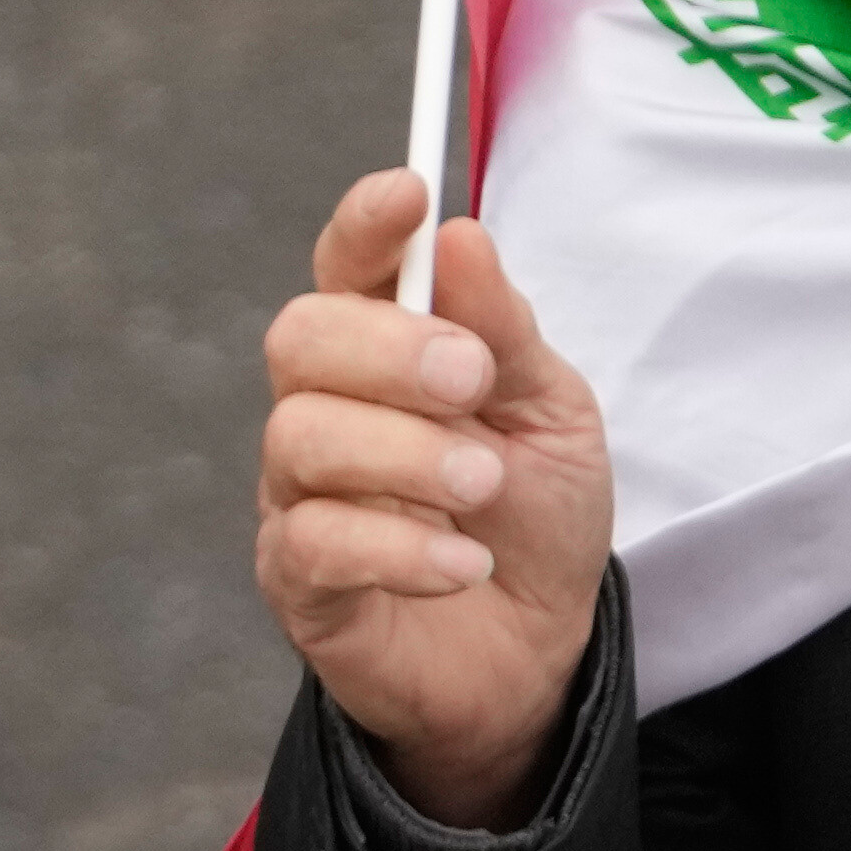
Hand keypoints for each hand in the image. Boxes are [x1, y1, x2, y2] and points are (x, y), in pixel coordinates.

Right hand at [252, 168, 614, 829]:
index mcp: (382, 351)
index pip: (345, 267)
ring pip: (299, 438)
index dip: (363, 226)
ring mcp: (299, 496)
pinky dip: (397, 546)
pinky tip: (463, 564)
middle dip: (388, 350)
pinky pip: (310, 542)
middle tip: (472, 383)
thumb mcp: (552, 413)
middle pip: (300, 338)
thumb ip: (505, 331)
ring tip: (483, 490)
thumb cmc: (535, 517)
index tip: (407, 195)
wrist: (540, 654)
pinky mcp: (298, 583)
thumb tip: (460, 235)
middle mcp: (323, 410)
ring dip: (404, 455)